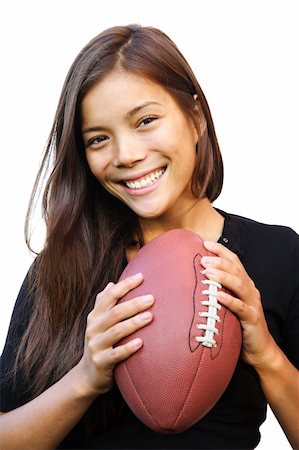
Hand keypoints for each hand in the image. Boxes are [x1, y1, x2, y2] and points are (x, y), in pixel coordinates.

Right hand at [75, 273, 153, 397]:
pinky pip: (116, 354)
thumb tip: (112, 283)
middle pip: (115, 312)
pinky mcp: (101, 362)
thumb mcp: (98, 323)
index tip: (141, 276)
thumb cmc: (100, 343)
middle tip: (152, 298)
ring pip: (116, 331)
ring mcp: (96, 345)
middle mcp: (93, 328)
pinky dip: (128, 348)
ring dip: (134, 323)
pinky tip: (141, 343)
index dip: (125, 285)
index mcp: (95, 316)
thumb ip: (104, 303)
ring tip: (150, 317)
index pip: (110, 295)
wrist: (87, 375)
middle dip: (134, 304)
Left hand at [201, 241, 275, 368]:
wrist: (259, 348)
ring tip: (208, 272)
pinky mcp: (252, 319)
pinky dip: (229, 300)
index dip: (221, 250)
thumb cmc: (239, 324)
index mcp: (244, 284)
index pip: (234, 261)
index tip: (204, 243)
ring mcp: (252, 304)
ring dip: (223, 277)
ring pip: (239, 285)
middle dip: (219, 261)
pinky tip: (217, 296)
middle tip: (203, 258)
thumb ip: (218, 290)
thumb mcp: (228, 303)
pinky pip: (240, 308)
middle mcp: (250, 290)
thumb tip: (195, 279)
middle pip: (235, 270)